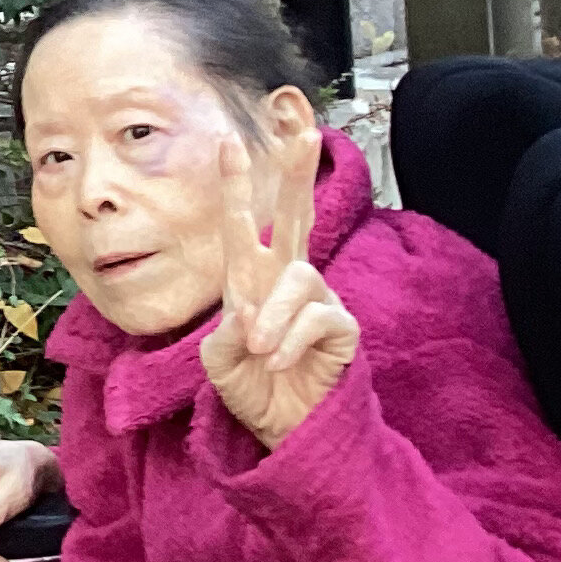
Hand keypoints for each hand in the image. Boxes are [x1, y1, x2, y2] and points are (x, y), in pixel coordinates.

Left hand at [199, 112, 357, 451]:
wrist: (283, 431)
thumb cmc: (252, 389)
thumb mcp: (219, 363)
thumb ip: (225, 334)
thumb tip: (246, 310)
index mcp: (250, 279)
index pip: (243, 223)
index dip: (237, 185)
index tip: (227, 141)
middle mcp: (285, 279)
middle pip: (297, 214)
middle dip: (297, 172)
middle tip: (301, 130)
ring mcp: (317, 300)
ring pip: (298, 277)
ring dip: (272, 316)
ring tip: (260, 351)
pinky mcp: (342, 327)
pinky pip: (319, 316)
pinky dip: (292, 338)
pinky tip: (279, 360)